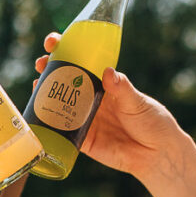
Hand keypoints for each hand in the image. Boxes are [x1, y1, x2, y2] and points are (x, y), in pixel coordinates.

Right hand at [35, 32, 179, 177]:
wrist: (158, 155)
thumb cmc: (153, 122)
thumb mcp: (138, 102)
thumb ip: (122, 88)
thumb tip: (107, 71)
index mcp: (104, 84)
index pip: (81, 61)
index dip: (65, 49)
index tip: (54, 41)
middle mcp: (91, 99)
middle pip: (64, 80)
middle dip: (48, 68)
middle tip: (41, 63)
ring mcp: (84, 119)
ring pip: (58, 103)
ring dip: (43, 93)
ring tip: (37, 83)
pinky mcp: (82, 140)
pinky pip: (61, 131)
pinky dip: (48, 123)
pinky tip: (38, 115)